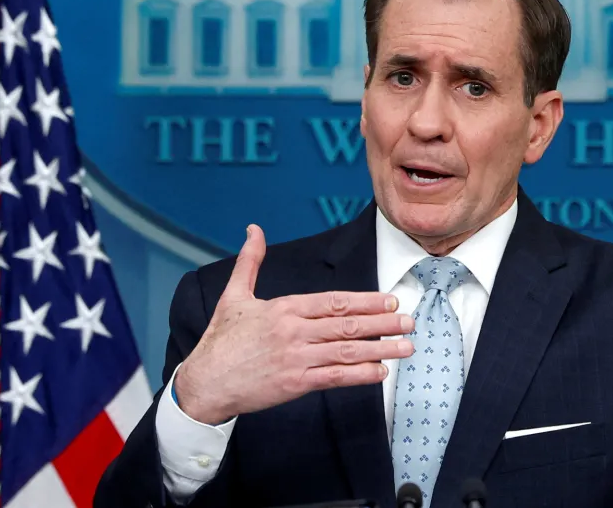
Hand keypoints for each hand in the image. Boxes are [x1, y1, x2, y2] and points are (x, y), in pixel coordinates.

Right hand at [173, 224, 414, 424]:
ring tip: (405, 347)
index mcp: (284, 308)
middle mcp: (293, 331)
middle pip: (347, 324)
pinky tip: (380, 372)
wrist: (204, 383)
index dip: (365, 301)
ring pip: (347, 351)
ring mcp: (296, 357)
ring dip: (380, 348)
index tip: (390, 300)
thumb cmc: (221, 341)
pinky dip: (360, 375)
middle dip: (382, 322)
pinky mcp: (294, 383)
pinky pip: (334, 377)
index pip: (333, 301)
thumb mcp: (233, 296)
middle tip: (409, 321)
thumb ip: (249, 262)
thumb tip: (253, 229)